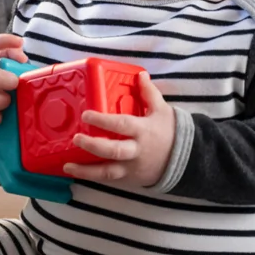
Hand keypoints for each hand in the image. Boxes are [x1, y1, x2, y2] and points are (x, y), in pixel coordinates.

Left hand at [63, 73, 174, 188]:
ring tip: (68, 166)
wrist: (186, 160)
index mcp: (143, 130)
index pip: (122, 125)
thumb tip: (140, 74)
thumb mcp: (162, 110)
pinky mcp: (129, 179)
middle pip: (114, 150)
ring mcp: (132, 167)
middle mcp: (136, 150)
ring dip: (87, 170)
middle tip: (76, 139)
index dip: (103, 121)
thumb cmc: (170, 132)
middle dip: (93, 145)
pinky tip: (76, 173)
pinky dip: (92, 177)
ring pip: (109, 172)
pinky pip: (109, 180)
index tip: (86, 115)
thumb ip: (149, 93)